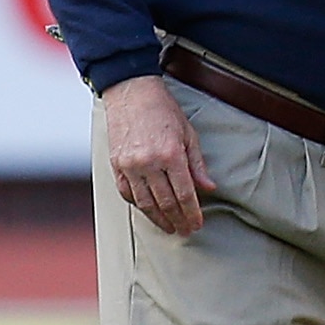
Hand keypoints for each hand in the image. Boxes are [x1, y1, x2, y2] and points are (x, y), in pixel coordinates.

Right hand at [103, 75, 213, 236]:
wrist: (132, 93)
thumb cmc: (164, 111)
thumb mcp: (189, 134)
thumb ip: (197, 164)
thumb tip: (209, 189)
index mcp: (171, 154)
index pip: (184, 194)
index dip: (192, 213)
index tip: (197, 224)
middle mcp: (148, 163)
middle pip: (165, 202)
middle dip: (177, 220)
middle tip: (186, 231)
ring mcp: (129, 165)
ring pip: (144, 202)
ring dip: (158, 218)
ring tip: (169, 227)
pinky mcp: (116, 164)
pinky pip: (126, 192)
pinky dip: (138, 205)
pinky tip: (148, 211)